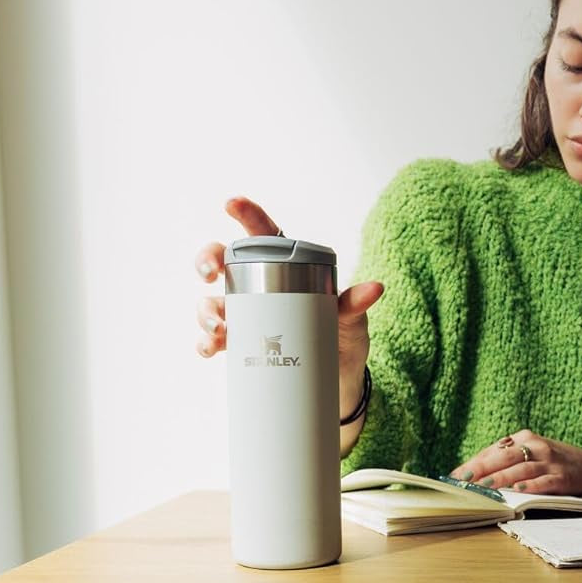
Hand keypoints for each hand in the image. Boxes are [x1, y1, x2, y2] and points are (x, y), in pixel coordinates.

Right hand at [193, 198, 383, 402]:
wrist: (335, 378)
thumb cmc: (342, 336)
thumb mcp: (350, 318)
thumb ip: (355, 303)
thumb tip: (375, 289)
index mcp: (283, 268)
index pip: (262, 235)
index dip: (245, 215)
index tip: (231, 203)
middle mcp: (257, 287)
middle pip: (220, 262)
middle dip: (206, 261)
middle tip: (210, 273)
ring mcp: (245, 315)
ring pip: (211, 303)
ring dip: (206, 312)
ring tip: (219, 328)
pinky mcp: (240, 345)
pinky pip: (213, 340)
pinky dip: (206, 344)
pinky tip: (209, 349)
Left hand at [450, 430, 581, 495]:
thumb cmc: (555, 461)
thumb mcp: (532, 452)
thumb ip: (508, 458)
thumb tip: (474, 470)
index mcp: (525, 438)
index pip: (493, 450)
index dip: (473, 462)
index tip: (455, 475)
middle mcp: (536, 446)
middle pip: (503, 456)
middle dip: (480, 469)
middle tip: (462, 480)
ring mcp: (550, 461)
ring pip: (520, 469)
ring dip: (501, 478)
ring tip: (484, 486)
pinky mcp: (563, 477)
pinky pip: (544, 481)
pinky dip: (530, 486)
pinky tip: (517, 490)